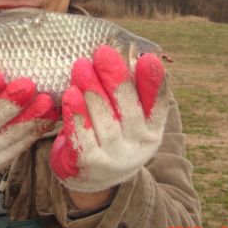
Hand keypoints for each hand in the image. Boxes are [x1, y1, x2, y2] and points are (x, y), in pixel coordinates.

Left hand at [50, 45, 168, 192]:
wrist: (91, 177)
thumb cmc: (110, 134)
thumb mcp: (127, 117)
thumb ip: (131, 91)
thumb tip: (132, 51)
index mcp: (152, 129)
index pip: (157, 105)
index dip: (153, 82)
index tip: (147, 58)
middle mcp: (138, 145)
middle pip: (129, 109)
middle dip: (115, 78)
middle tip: (102, 52)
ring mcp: (114, 157)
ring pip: (105, 121)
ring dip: (93, 91)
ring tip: (82, 66)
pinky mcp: (89, 165)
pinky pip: (82, 136)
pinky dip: (76, 113)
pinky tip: (70, 93)